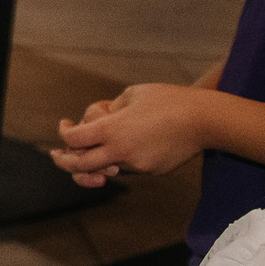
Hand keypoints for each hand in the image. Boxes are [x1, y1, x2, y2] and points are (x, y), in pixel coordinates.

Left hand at [50, 83, 205, 187]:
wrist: (206, 120)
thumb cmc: (169, 100)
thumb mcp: (133, 94)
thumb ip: (110, 109)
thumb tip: (97, 121)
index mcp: (112, 129)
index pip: (72, 139)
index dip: (63, 132)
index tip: (66, 124)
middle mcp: (120, 151)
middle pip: (78, 166)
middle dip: (63, 161)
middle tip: (58, 154)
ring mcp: (136, 165)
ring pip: (105, 167)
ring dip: (95, 159)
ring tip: (89, 149)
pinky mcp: (151, 171)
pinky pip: (127, 167)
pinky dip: (120, 159)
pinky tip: (126, 144)